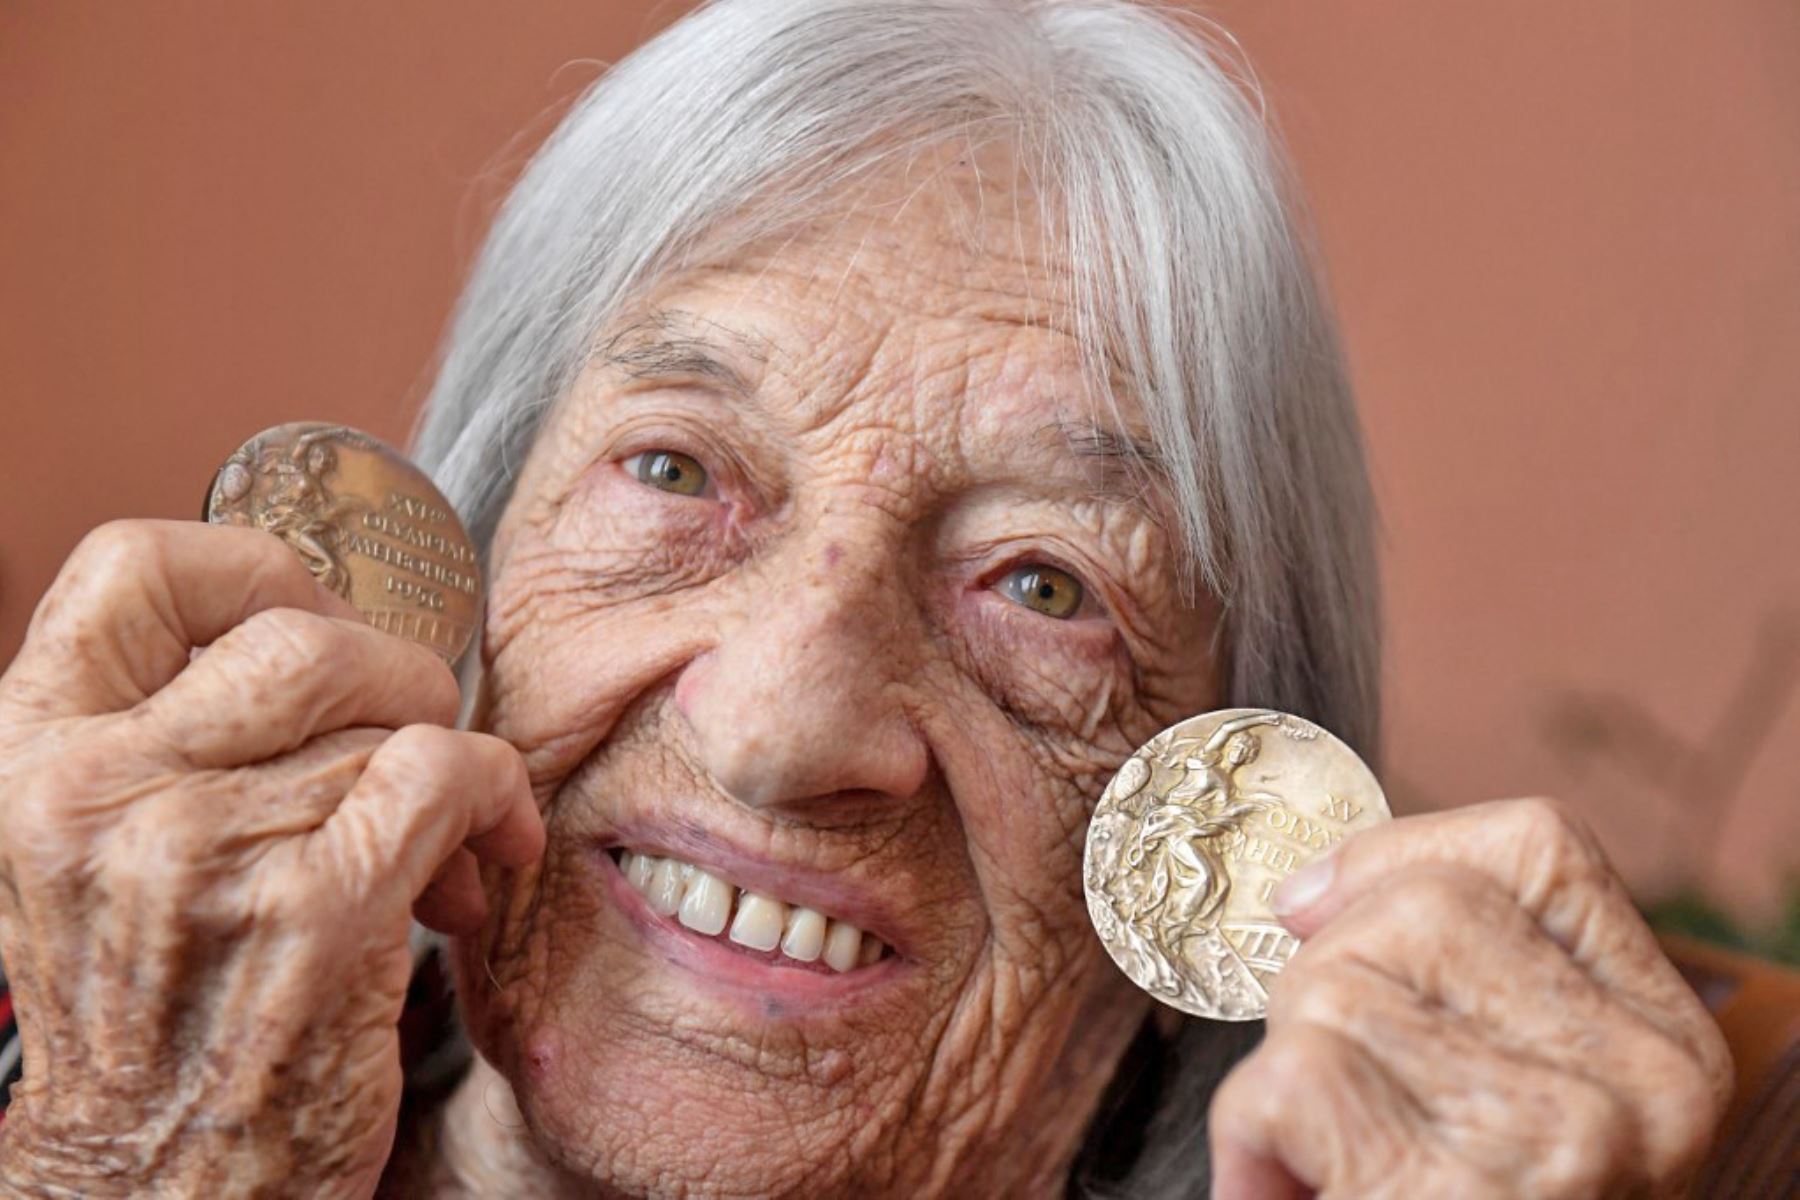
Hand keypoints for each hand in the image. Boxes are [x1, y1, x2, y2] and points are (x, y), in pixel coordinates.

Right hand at [0, 521, 542, 1197]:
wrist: (148, 1189)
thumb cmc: (156, 1008)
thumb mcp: (103, 849)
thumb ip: (173, 734)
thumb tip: (331, 630)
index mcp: (31, 755)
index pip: (137, 565)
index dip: (258, 568)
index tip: (323, 622)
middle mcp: (99, 794)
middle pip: (302, 634)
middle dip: (396, 677)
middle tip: (415, 735)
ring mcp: (203, 851)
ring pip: (392, 719)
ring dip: (451, 772)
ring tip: (442, 848)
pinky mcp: (314, 911)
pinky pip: (446, 774)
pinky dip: (497, 798)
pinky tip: (489, 854)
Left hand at [1208, 798, 1731, 1198]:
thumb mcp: (1498, 1090)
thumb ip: (1451, 974)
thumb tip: (1305, 888)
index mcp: (1668, 1047)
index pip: (1539, 844)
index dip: (1398, 859)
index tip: (1322, 915)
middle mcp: (1641, 1092)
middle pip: (1410, 910)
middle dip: (1322, 988)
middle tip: (1338, 1101)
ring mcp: (1559, 1147)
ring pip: (1332, 990)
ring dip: (1284, 1076)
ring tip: (1328, 1166)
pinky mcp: (1455, 1199)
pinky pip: (1289, 1079)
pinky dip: (1253, 1141)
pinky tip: (1291, 1199)